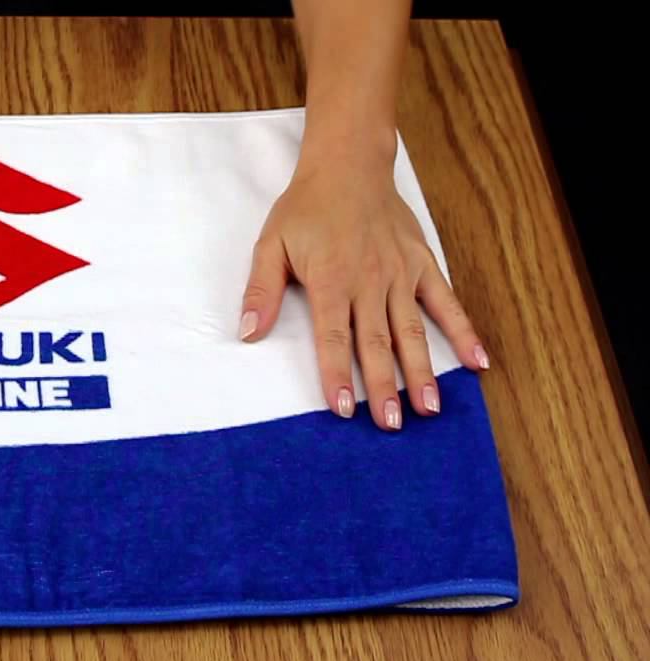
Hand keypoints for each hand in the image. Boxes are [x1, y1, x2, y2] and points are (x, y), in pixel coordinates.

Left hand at [238, 149, 489, 430]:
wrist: (348, 165)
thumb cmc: (306, 209)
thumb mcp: (270, 245)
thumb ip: (261, 290)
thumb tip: (249, 332)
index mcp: (331, 280)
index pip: (333, 337)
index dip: (338, 374)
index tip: (344, 409)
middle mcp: (370, 281)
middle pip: (377, 343)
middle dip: (384, 387)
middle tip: (392, 426)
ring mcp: (401, 274)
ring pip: (413, 331)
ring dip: (423, 371)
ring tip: (430, 409)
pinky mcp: (423, 264)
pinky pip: (446, 302)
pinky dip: (464, 332)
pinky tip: (479, 362)